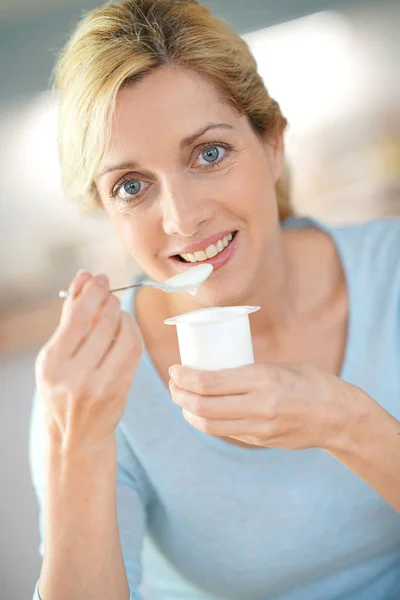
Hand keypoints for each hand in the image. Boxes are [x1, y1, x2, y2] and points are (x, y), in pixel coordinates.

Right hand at [35, 270, 142, 453]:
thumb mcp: (55, 356)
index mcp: (51, 363)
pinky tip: (125, 328)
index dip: (92, 291)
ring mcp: (99, 385)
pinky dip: (132, 332)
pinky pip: (134, 350)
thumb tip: (83, 277)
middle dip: (109, 300)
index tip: (98, 278)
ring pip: (123, 334)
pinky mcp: (120, 390)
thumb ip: (69, 316)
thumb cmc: (62, 390)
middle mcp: (74, 376)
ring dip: (123, 315)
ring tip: (116, 312)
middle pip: (103, 322)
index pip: (77, 316)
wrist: (75, 437)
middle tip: (109, 293)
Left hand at [169, 362, 365, 450]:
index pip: (208, 383)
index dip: (183, 377)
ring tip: (181, 399)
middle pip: (202, 407)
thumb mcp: (279, 367)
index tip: (174, 369)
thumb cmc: (310, 382)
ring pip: (208, 425)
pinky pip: (224, 432)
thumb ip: (249, 372)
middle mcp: (258, 406)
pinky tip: (201, 412)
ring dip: (187, 412)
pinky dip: (206, 421)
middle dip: (178, 394)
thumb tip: (214, 370)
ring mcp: (259, 428)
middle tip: (173, 383)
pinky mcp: (260, 441)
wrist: (338, 417)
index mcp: (262, 379)